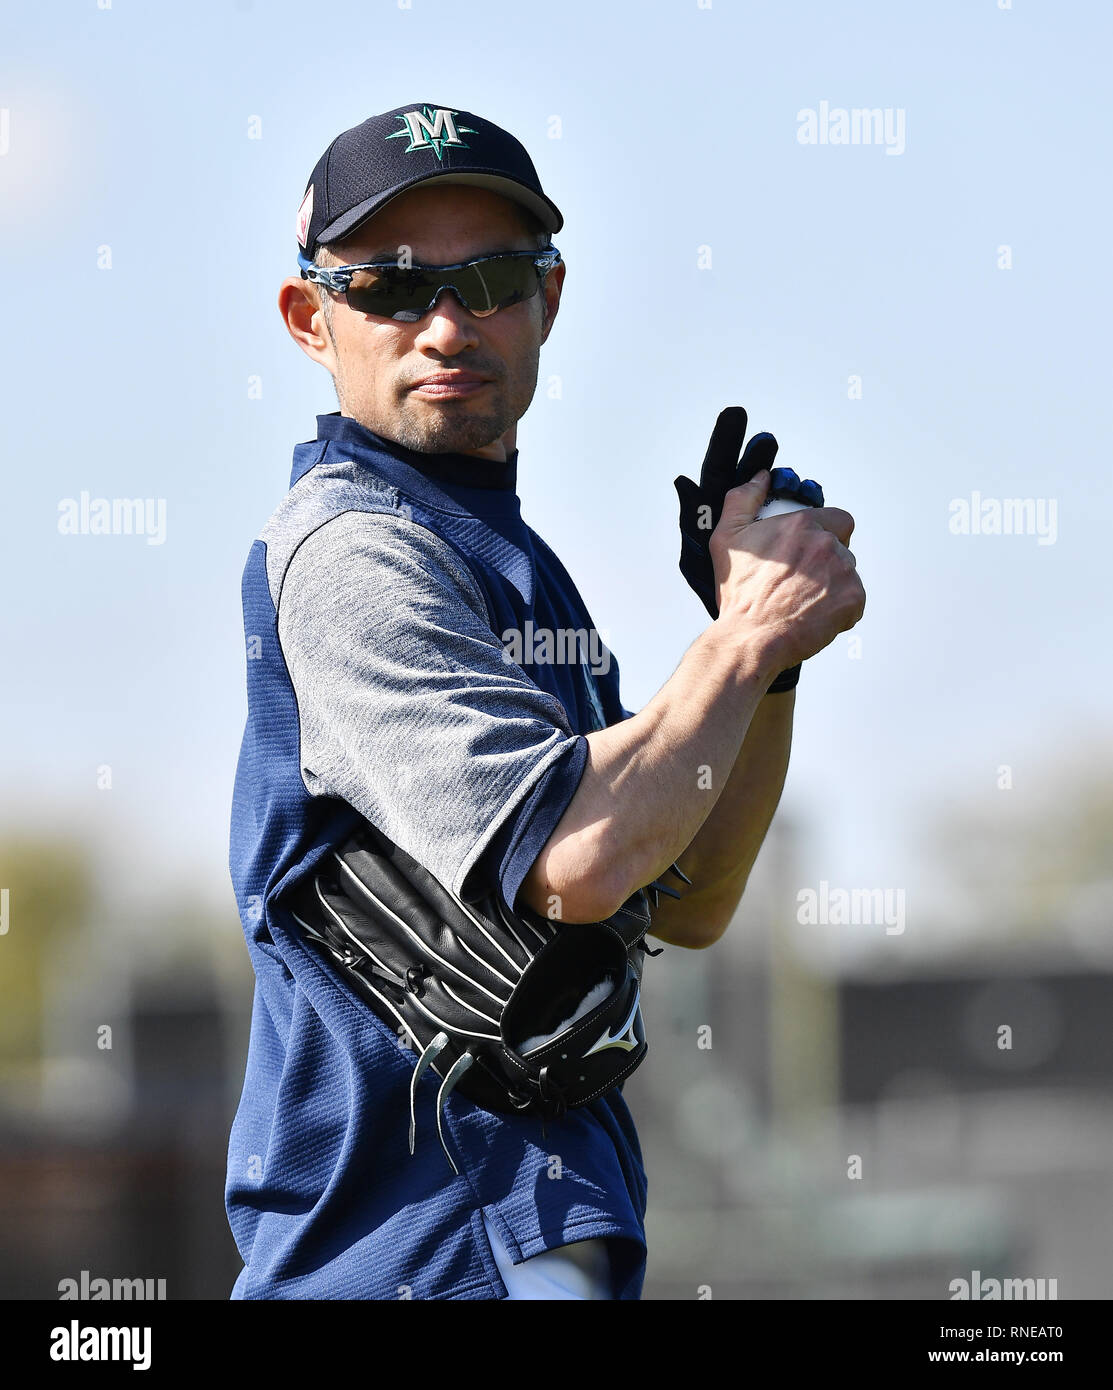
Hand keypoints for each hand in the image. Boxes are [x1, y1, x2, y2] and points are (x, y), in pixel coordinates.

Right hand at [675, 407, 828, 690]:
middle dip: (826, 561)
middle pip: (842, 547)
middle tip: (802, 581)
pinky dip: (841, 610)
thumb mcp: (727, 538)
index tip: (808, 551)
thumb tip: (761, 477)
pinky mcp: (853, 600)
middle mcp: (826, 543)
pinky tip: (815, 617)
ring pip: (848, 573)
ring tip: (805, 602)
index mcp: (801, 524)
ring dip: (833, 585)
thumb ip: (744, 499)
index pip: (837, 519)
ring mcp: (843, 572)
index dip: (825, 533)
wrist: (750, 637)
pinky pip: (855, 601)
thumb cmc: (739, 593)